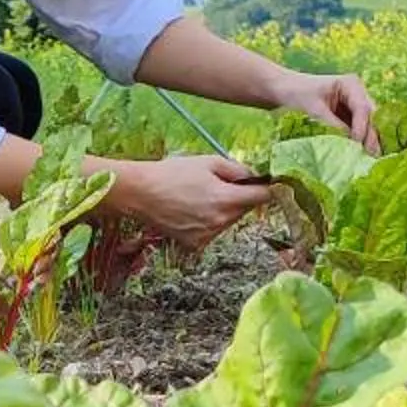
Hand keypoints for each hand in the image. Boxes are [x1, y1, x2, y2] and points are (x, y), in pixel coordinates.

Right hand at [131, 154, 271, 250]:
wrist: (140, 193)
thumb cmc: (172, 173)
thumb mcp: (209, 162)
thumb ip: (238, 170)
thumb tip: (257, 177)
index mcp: (226, 200)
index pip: (263, 197)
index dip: (266, 188)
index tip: (265, 183)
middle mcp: (219, 222)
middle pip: (244, 210)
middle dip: (239, 197)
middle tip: (217, 185)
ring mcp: (207, 236)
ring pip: (228, 221)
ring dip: (223, 211)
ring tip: (199, 197)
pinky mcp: (194, 245)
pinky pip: (212, 232)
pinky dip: (207, 222)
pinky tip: (191, 212)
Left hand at [280, 70, 379, 151]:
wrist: (287, 90)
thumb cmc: (299, 93)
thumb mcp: (315, 109)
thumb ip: (333, 125)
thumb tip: (348, 144)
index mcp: (351, 84)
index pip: (361, 107)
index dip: (361, 126)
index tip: (357, 143)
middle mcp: (357, 93)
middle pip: (369, 116)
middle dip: (369, 136)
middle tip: (371, 156)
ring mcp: (354, 105)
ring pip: (366, 125)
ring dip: (367, 141)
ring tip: (370, 159)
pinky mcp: (349, 117)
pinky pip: (357, 130)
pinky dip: (358, 141)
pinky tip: (362, 155)